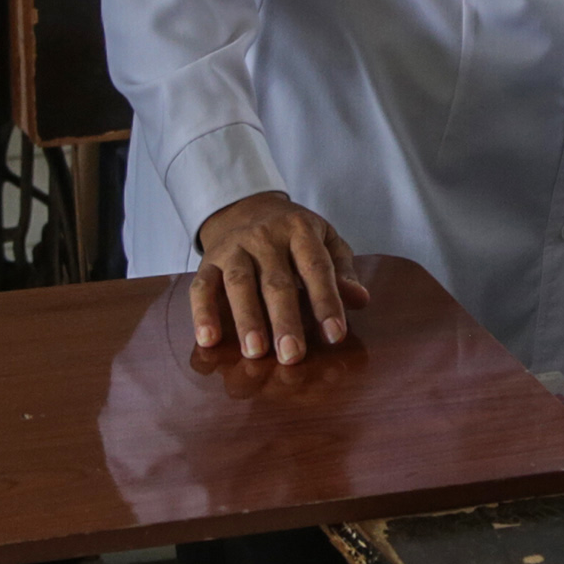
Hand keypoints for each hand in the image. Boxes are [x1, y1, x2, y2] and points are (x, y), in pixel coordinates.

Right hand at [191, 191, 368, 364]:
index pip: (316, 267)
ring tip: (255, 351)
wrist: (246, 208)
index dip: (326, 302)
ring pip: (239, 284)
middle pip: (276, 281)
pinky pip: (202, 286)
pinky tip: (208, 340)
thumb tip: (360, 299)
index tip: (335, 336)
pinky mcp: (208, 261)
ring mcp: (234, 247)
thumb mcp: (326, 242)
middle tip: (292, 355)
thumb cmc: (295, 236)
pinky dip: (203, 313)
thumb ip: (342, 272)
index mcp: (300, 230)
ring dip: (247, 319)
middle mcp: (265, 236)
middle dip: (285, 320)